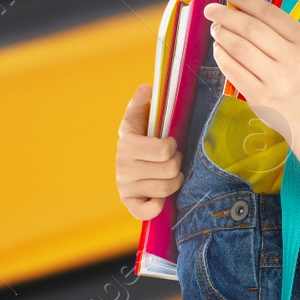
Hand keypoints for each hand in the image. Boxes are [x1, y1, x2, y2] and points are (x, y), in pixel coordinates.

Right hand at [115, 83, 182, 220]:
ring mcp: (124, 187)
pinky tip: (160, 197)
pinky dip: (158, 206)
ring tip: (171, 174)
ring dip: (174, 182)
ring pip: (165, 190)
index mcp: (126, 142)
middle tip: (173, 159)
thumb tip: (147, 88)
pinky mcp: (129, 204)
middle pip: (169, 170)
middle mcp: (122, 166)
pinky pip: (148, 211)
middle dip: (177, 164)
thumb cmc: (142, 137)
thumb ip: (142, 102)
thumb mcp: (140, 117)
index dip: (172, 146)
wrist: (130, 163)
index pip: (164, 150)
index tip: (169, 142)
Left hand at [204, 0, 299, 140]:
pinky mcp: (259, 97)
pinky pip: (233, 70)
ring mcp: (275, 80)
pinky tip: (219, 49)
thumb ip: (275, 27)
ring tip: (216, 29)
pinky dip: (221, 56)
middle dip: (226, 16)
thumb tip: (238, 5)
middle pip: (250, 29)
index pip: (268, 13)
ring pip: (239, 49)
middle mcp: (291, 59)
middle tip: (211, 11)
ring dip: (222, 35)